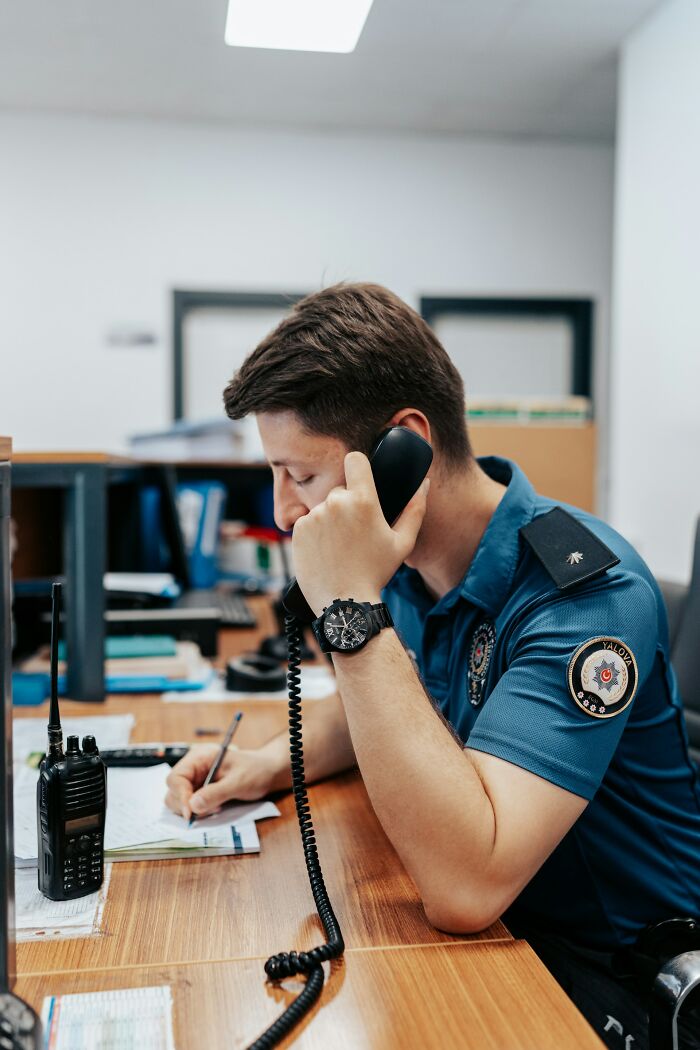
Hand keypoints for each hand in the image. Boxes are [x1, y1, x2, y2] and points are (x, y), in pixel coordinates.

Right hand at [165, 744, 277, 820]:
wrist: (268, 773)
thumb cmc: (256, 771)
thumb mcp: (239, 782)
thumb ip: (216, 793)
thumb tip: (192, 806)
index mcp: (200, 757)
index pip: (177, 777)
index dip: (180, 796)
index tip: (190, 813)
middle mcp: (194, 768)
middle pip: (173, 790)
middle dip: (186, 805)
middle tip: (210, 810)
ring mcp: (195, 780)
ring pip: (178, 800)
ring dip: (192, 809)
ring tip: (216, 807)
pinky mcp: (200, 791)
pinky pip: (189, 805)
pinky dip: (198, 811)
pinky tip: (215, 807)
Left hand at [292, 451, 429, 615]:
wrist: (344, 601)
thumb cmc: (376, 572)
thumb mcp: (402, 542)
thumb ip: (415, 509)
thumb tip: (424, 483)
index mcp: (363, 500)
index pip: (355, 460)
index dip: (358, 466)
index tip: (360, 477)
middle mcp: (335, 502)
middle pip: (341, 491)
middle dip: (347, 506)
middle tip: (355, 534)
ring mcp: (314, 515)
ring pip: (324, 508)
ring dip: (331, 521)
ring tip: (340, 547)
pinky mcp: (298, 529)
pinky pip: (308, 522)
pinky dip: (315, 534)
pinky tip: (325, 552)